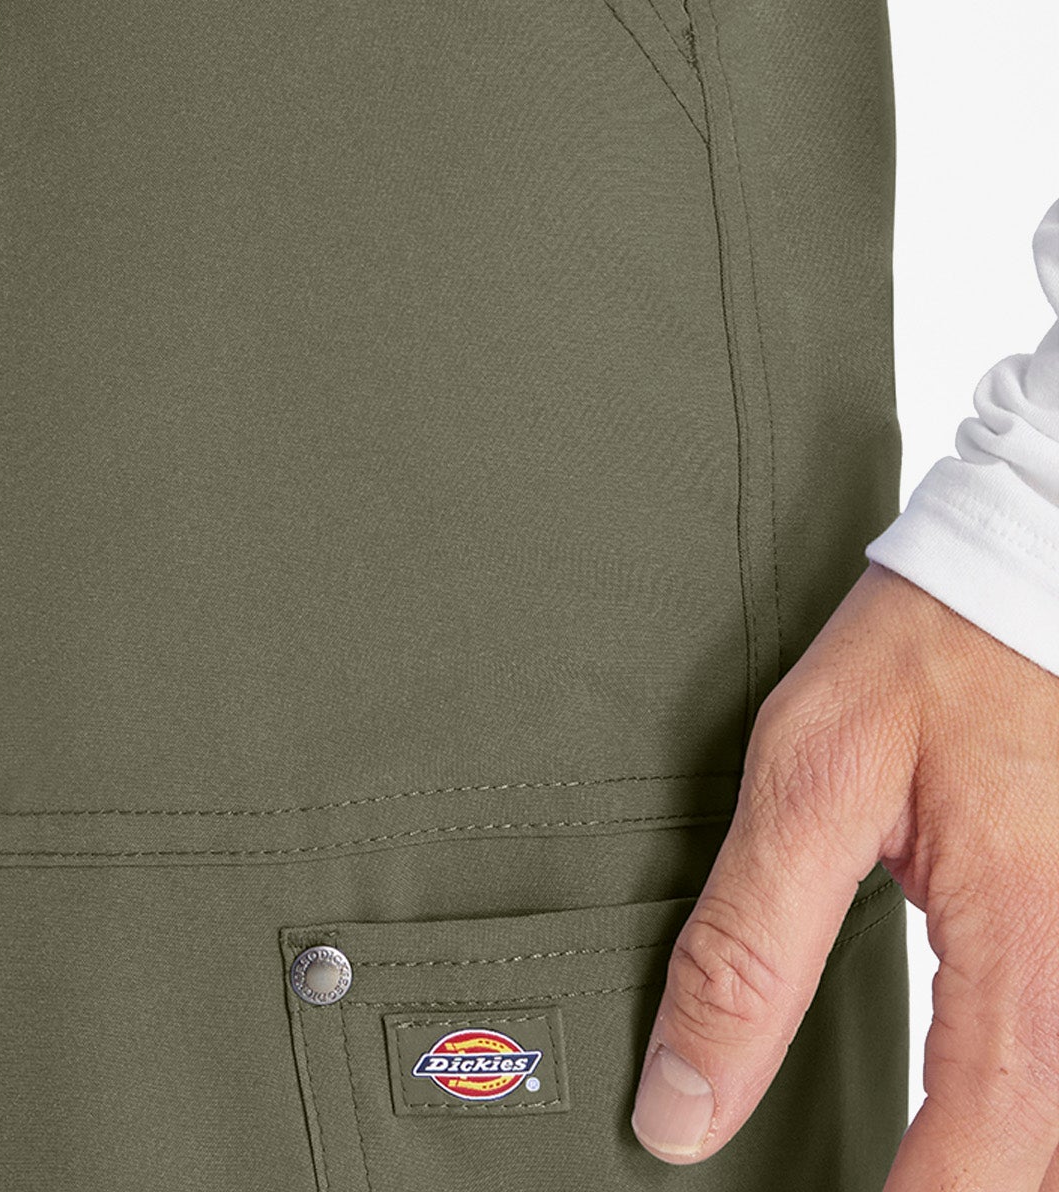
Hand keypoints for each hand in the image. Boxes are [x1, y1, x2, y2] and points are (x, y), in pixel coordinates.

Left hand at [630, 563, 1058, 1186]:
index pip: (982, 1159)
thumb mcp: (809, 778)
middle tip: (844, 1185)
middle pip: (1037, 1160)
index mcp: (1028, 949)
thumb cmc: (928, 658)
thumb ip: (749, 947)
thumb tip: (682, 1102)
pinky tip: (947, 1111)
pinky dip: (1011, 1104)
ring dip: (982, 1156)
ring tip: (881, 1161)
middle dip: (947, 1188)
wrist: (1028, 576)